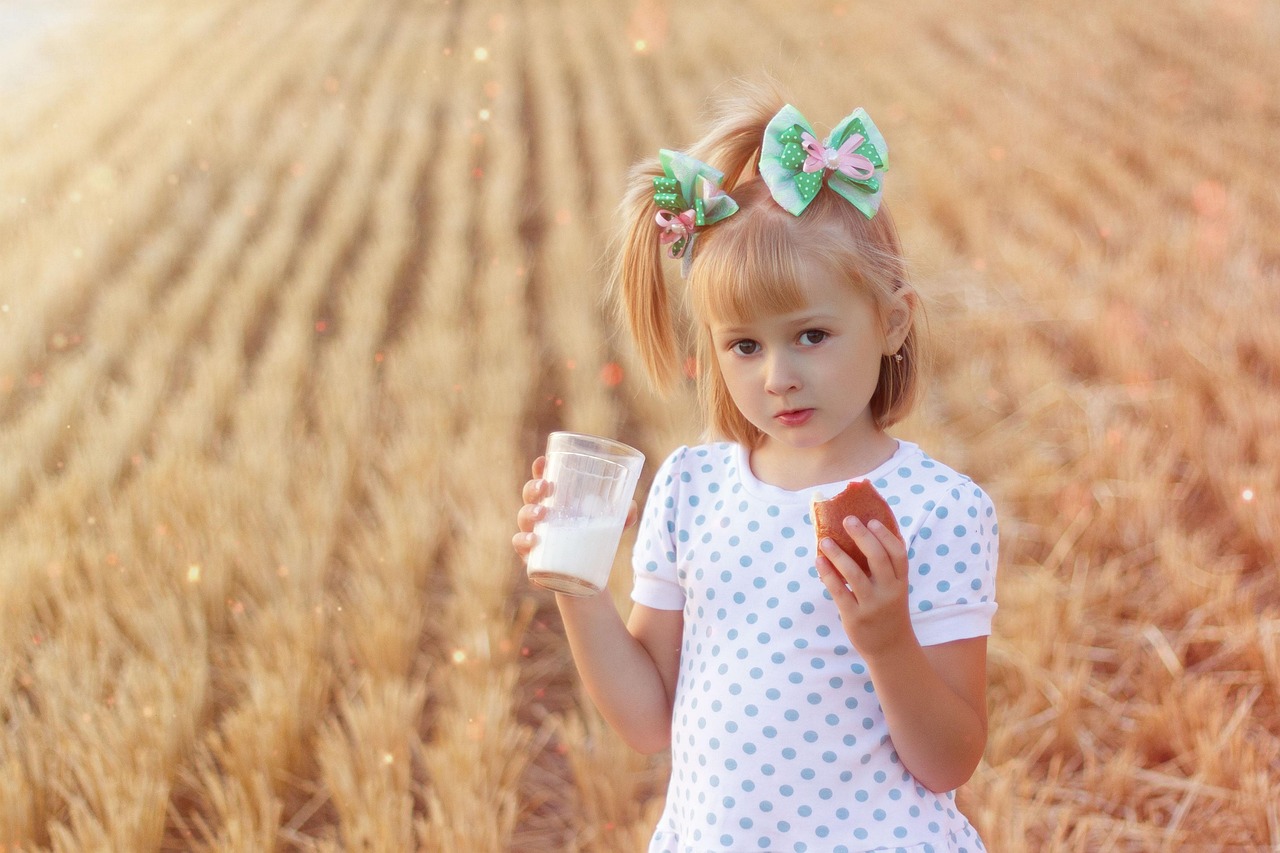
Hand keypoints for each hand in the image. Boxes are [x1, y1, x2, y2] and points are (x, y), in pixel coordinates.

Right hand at [512, 456, 638, 564]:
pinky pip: (519, 544)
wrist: (582, 579)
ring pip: (523, 516)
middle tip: (547, 487)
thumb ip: (624, 516)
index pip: (544, 479)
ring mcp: (534, 532)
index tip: (543, 461)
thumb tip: (631, 508)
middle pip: (530, 494)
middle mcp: (541, 513)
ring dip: (530, 512)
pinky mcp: (531, 555)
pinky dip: (523, 541)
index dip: (540, 469)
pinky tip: (533, 540)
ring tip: (543, 513)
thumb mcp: (611, 527)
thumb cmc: (593, 542)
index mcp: (557, 501)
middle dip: (534, 487)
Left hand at [815, 516, 913, 656]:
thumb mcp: (895, 590)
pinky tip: (819, 561)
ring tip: (825, 540)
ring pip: (854, 573)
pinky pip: (839, 591)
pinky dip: (828, 574)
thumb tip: (864, 536)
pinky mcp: (855, 617)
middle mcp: (889, 592)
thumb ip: (884, 569)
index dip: (885, 535)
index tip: (871, 521)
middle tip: (847, 520)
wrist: (891, 649)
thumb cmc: (888, 611)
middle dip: (862, 536)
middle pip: (877, 558)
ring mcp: (872, 605)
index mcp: (901, 583)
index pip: (898, 554)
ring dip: (838, 554)